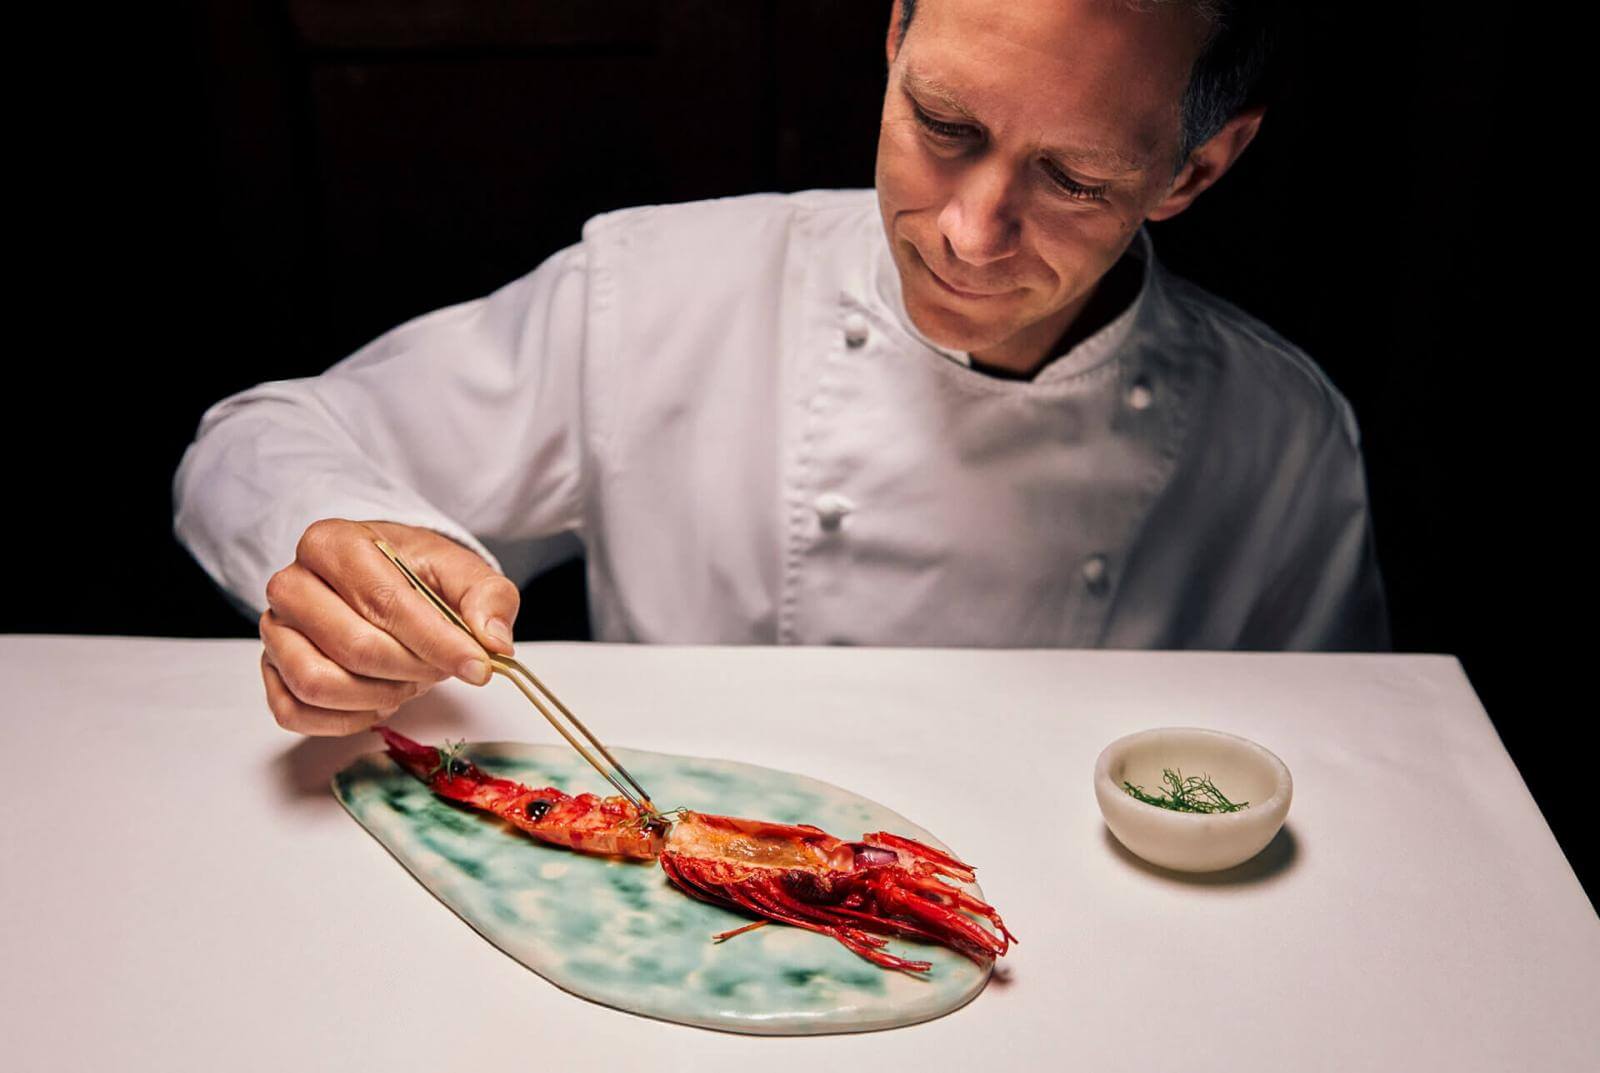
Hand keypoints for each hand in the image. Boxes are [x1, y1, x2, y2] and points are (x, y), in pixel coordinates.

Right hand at [259, 519, 518, 734]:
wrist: (384, 579)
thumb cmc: (417, 574)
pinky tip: (378, 703)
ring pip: (317, 682)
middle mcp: (291, 583)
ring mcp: (275, 629)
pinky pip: (294, 712)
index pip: (384, 601)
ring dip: (377, 696)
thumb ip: (488, 598)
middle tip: (439, 670)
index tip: (479, 667)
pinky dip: (343, 720)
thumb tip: (493, 642)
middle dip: (410, 669)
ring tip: (408, 682)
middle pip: (352, 646)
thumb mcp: (462, 572)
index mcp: (333, 543)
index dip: (437, 641)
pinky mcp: (271, 669)